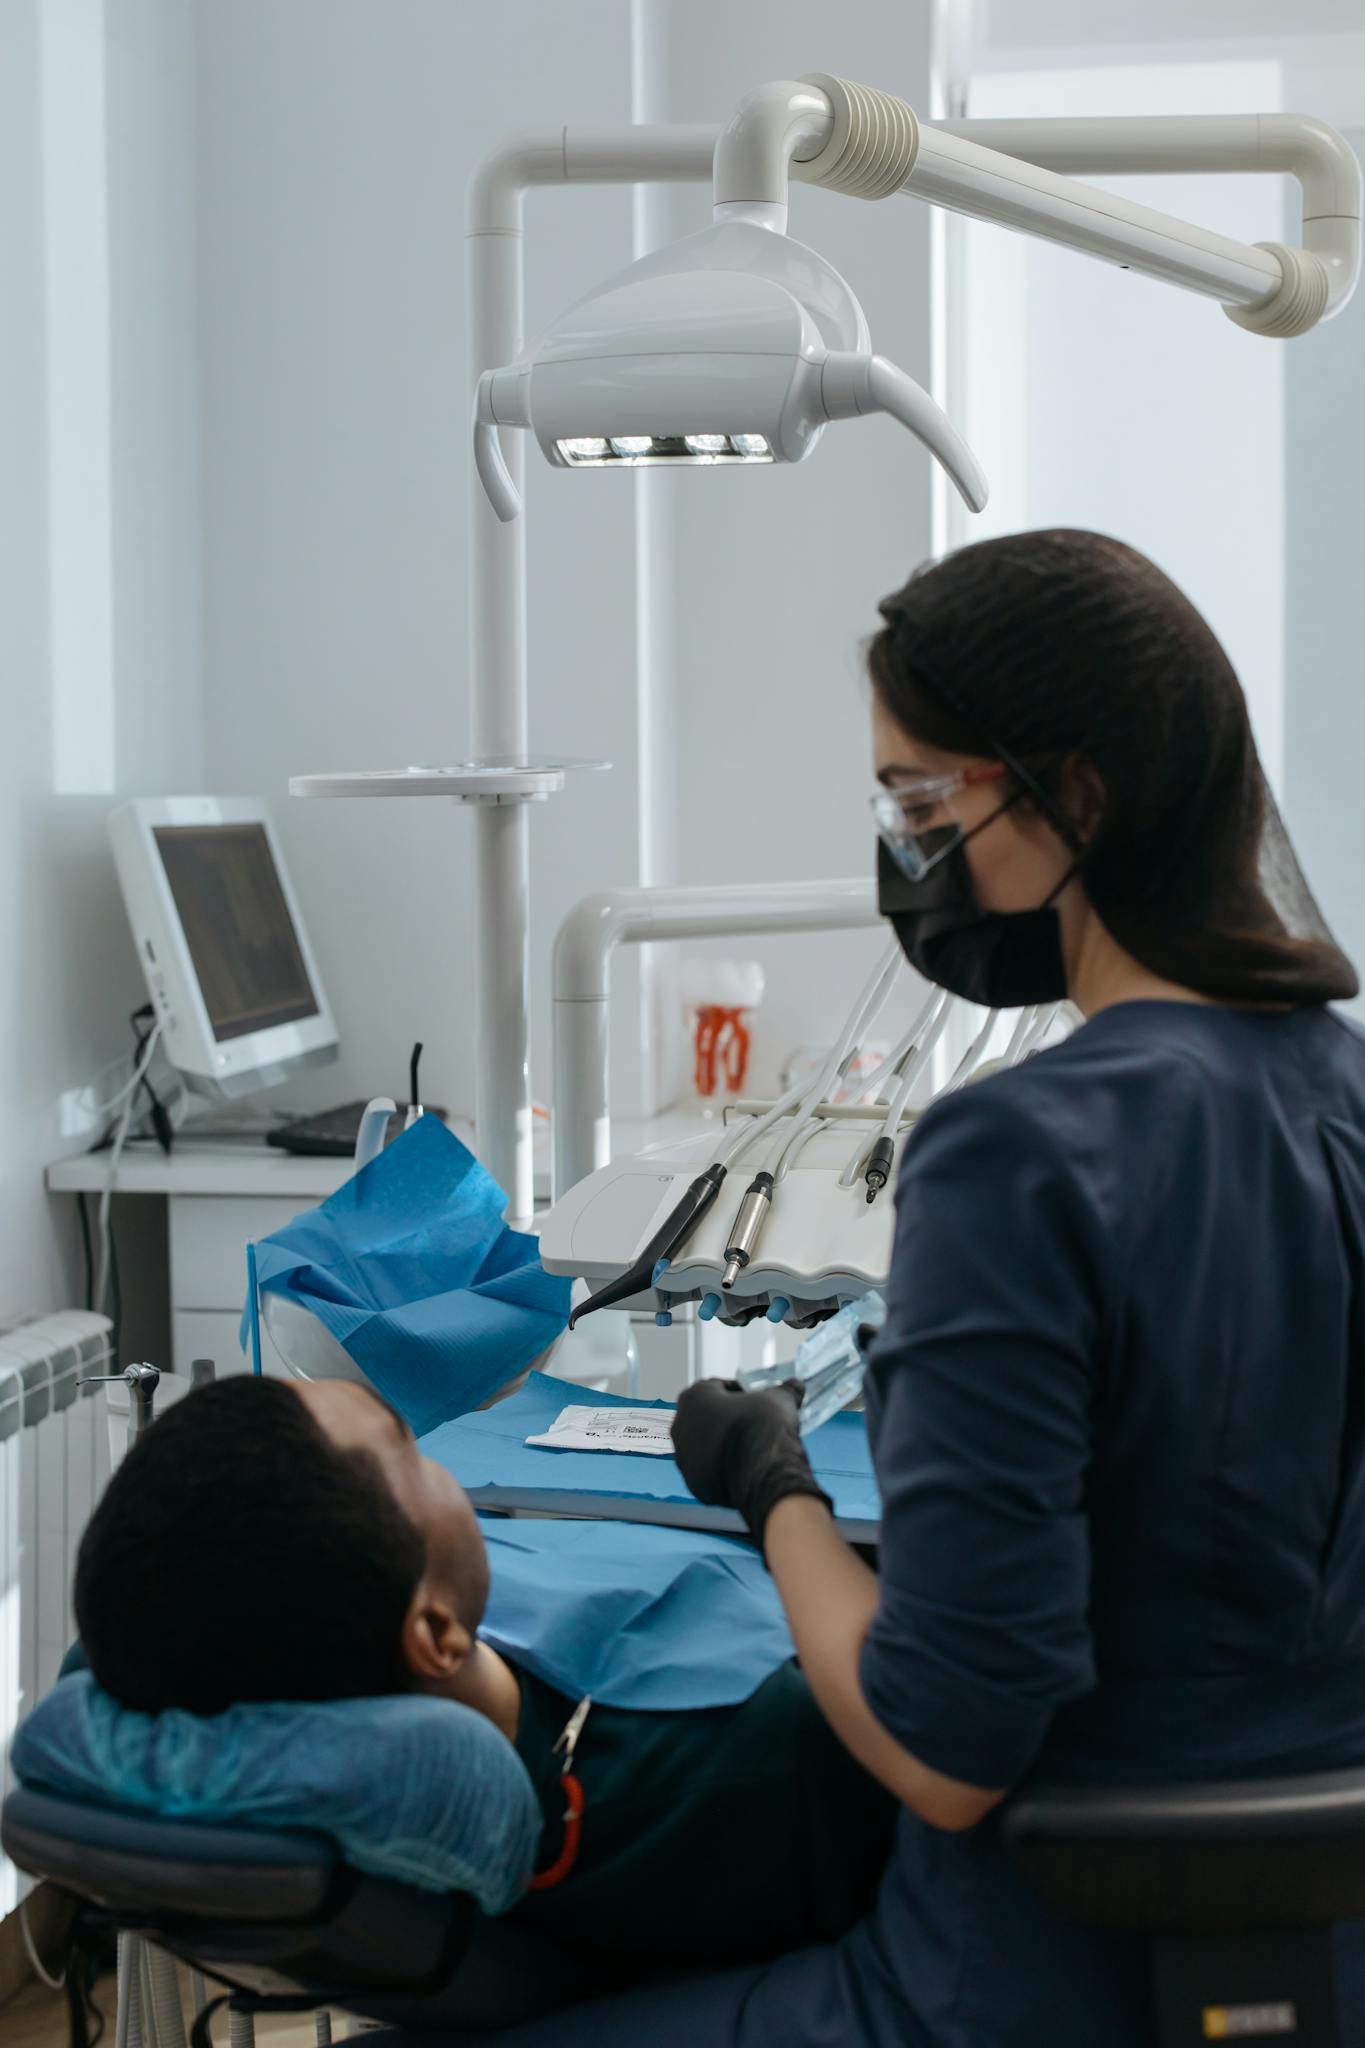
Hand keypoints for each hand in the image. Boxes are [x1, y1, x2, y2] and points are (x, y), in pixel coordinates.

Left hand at [671, 1378, 833, 1553]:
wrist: (764, 1471)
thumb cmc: (763, 1428)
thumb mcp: (780, 1399)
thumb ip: (784, 1390)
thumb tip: (794, 1387)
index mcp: (694, 1397)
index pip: (716, 1388)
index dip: (739, 1392)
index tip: (755, 1399)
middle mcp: (682, 1426)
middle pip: (706, 1418)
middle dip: (728, 1420)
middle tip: (753, 1423)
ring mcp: (685, 1459)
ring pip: (706, 1447)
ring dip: (725, 1446)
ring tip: (751, 1448)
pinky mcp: (695, 1484)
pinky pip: (710, 1473)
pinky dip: (725, 1470)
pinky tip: (746, 1468)